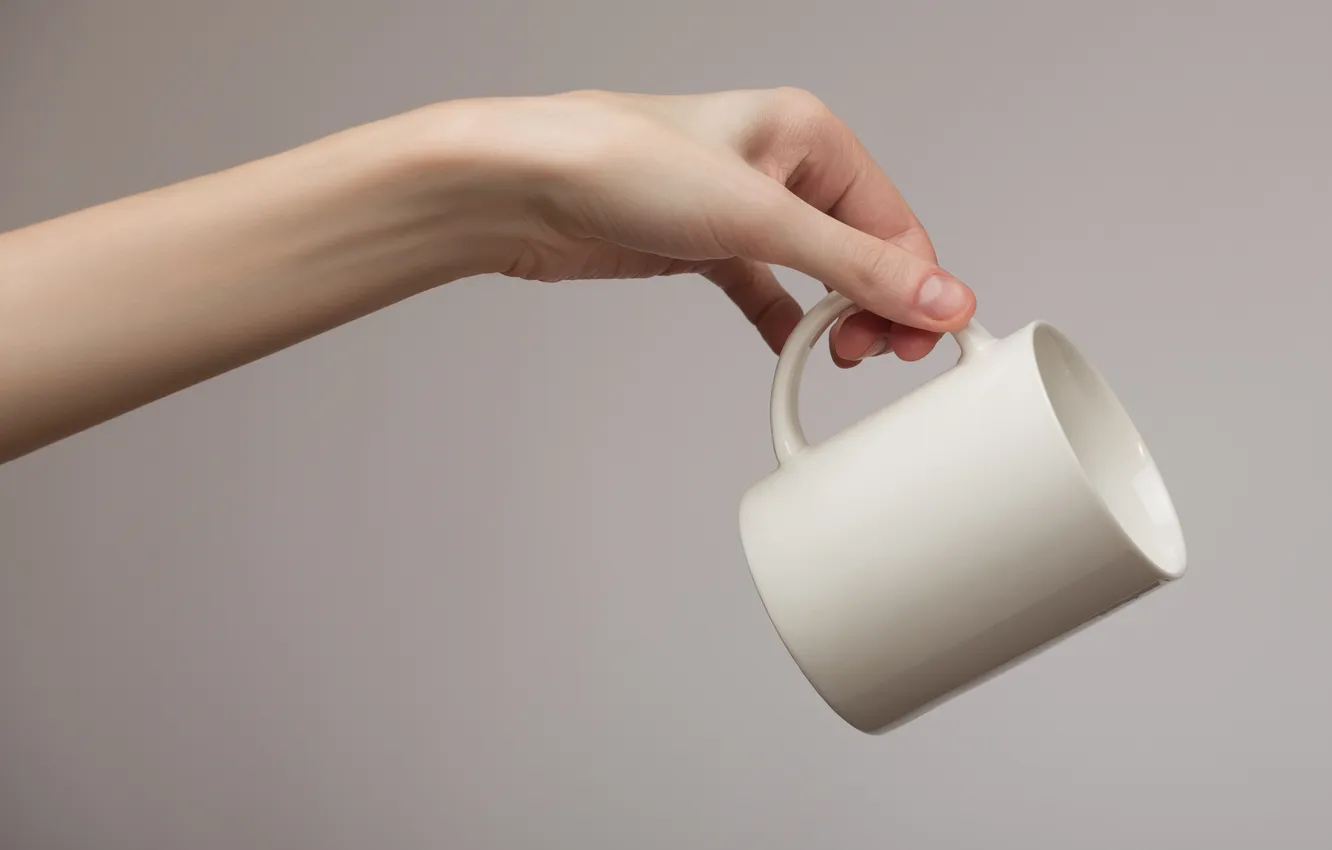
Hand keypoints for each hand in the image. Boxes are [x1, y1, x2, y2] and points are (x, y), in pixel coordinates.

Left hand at [438, 88, 975, 364]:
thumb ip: (855, 267)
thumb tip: (940, 296)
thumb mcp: (759, 220)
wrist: (525, 187)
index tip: (921, 343)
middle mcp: (782, 167)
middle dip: (873, 307)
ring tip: (831, 356)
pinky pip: (767, 289)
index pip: (893, 221)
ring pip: (817, 273)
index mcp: (810, 135)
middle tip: (864, 355)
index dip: (914, 287)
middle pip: (861, 250)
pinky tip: (791, 352)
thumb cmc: (624, 166)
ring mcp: (743, 208)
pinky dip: (783, 322)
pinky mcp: (705, 245)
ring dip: (831, 319)